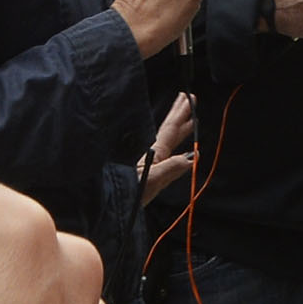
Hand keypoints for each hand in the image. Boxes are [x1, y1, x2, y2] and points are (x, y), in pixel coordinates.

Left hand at [138, 92, 197, 207]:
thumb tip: (193, 156)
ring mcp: (148, 163)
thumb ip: (170, 169)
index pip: (171, 129)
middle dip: (179, 114)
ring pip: (166, 139)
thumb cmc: (127, 195)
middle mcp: (152, 155)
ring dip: (177, 127)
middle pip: (168, 129)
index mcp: (155, 153)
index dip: (181, 114)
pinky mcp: (145, 174)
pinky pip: (164, 152)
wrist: (109, 206)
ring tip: (187, 118)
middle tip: (189, 98)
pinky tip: (173, 146)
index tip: (189, 98)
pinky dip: (172, 144)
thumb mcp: (150, 181)